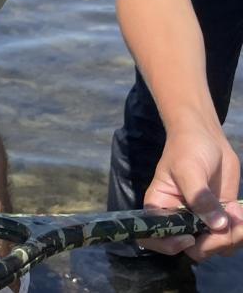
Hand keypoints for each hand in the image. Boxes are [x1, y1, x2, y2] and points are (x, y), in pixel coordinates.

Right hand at [138, 126, 242, 260]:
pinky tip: (241, 212)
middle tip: (229, 226)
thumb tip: (218, 226)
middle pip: (192, 249)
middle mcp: (178, 220)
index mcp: (160, 208)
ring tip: (240, 215)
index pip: (154, 237)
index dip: (169, 245)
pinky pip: (230, 239)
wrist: (207, 138)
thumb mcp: (189, 170)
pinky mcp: (220, 220)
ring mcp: (201, 222)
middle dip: (214, 243)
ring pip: (216, 247)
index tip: (190, 237)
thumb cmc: (188, 149)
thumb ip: (201, 198)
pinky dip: (241, 232)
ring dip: (233, 238)